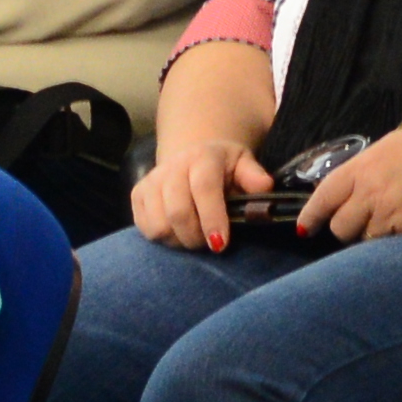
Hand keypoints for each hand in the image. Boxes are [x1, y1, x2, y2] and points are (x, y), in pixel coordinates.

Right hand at [135, 140, 271, 250]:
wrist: (193, 156)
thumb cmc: (225, 167)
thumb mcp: (244, 164)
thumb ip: (254, 176)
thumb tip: (264, 187)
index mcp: (203, 157)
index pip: (204, 188)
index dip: (212, 218)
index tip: (220, 244)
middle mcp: (172, 167)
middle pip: (177, 211)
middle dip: (196, 237)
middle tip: (212, 246)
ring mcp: (151, 181)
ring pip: (158, 224)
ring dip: (179, 240)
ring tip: (196, 238)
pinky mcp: (137, 194)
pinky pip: (144, 227)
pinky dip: (163, 239)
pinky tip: (179, 233)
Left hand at [299, 117, 401, 241]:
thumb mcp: (396, 145)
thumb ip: (369, 167)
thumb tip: (353, 188)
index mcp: (365, 165)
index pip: (324, 196)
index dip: (311, 216)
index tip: (305, 228)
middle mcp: (373, 190)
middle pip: (340, 226)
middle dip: (347, 228)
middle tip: (361, 223)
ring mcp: (394, 212)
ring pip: (366, 239)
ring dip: (373, 235)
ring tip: (394, 221)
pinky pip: (393, 244)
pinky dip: (397, 239)